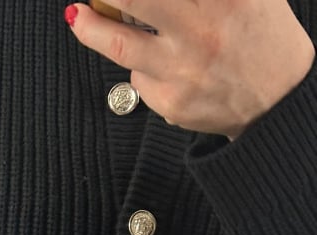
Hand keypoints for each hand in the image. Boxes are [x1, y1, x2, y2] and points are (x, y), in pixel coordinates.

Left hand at [65, 0, 314, 137]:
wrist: (278, 103)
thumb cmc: (261, 38)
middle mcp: (199, 33)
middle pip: (133, 0)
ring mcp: (181, 71)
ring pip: (119, 44)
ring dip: (90, 28)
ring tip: (77, 15)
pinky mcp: (170, 103)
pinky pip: (140, 76)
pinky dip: (141, 63)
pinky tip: (159, 61)